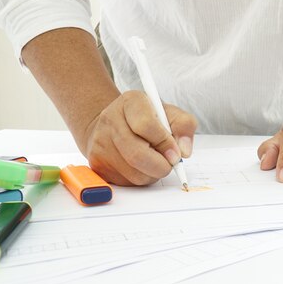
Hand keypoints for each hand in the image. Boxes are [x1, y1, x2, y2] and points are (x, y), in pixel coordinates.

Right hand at [81, 91, 197, 185]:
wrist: (116, 125)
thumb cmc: (149, 119)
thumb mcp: (171, 114)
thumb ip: (184, 126)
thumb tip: (184, 150)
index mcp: (131, 102)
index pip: (146, 125)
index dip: (165, 143)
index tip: (176, 152)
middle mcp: (110, 119)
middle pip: (137, 154)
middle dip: (161, 165)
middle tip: (170, 163)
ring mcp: (100, 142)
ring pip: (133, 173)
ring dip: (152, 173)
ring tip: (155, 161)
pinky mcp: (97, 164)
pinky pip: (126, 181)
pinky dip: (141, 178)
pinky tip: (142, 166)